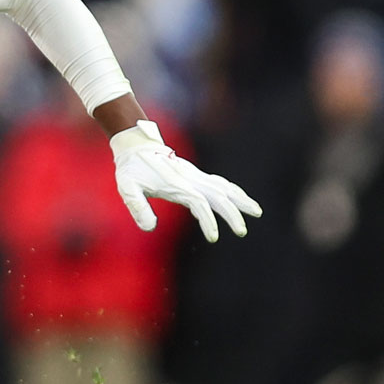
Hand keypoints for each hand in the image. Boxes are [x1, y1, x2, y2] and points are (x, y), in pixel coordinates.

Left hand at [110, 120, 260, 242]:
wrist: (135, 146)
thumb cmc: (130, 169)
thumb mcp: (126, 188)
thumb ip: (137, 207)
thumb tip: (150, 229)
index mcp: (177, 184)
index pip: (199, 204)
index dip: (208, 220)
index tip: (213, 237)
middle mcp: (190, 179)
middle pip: (218, 195)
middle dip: (232, 213)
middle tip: (242, 231)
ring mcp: (194, 175)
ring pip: (223, 187)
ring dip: (240, 199)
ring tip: (257, 212)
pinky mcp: (194, 174)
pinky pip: (218, 182)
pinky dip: (231, 191)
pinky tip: (238, 199)